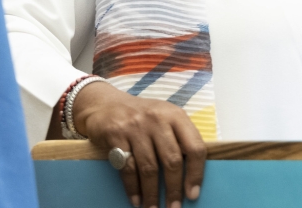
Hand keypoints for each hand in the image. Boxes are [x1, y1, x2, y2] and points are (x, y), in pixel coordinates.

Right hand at [71, 81, 206, 207]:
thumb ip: (178, 139)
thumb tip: (191, 176)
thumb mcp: (164, 118)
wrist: (105, 103)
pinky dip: (133, 188)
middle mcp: (157, 118)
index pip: (194, 147)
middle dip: (173, 189)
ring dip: (152, 193)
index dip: (196, 173)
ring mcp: (135, 126)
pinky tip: (136, 200)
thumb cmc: (141, 116)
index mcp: (175, 115)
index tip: (192, 194)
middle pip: (172, 160)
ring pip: (149, 167)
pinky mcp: (116, 135)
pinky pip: (128, 168)